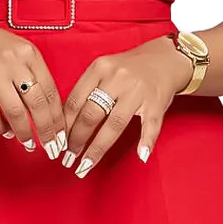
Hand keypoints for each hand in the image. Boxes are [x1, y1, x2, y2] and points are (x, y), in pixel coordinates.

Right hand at [0, 11, 68, 158]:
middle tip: (50, 146)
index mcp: (29, 53)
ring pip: (15, 112)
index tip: (61, 134)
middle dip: (46, 130)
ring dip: (24, 133)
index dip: (57, 118)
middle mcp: (13, 62)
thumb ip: (33, 74)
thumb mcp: (18, 51)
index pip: (51, 91)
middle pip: (37, 104)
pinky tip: (5, 132)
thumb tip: (47, 111)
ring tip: (28, 142)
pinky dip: (0, 127)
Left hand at [60, 36, 192, 177]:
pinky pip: (151, 125)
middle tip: (67, 158)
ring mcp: (137, 91)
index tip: (56, 143)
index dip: (63, 126)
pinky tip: (141, 155)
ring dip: (97, 148)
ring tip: (85, 165)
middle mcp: (117, 78)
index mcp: (99, 68)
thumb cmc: (129, 69)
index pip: (75, 102)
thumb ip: (86, 90)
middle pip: (90, 114)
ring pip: (114, 124)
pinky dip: (147, 141)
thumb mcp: (104, 70)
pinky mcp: (156, 102)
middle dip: (76, 140)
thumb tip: (64, 123)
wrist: (166, 58)